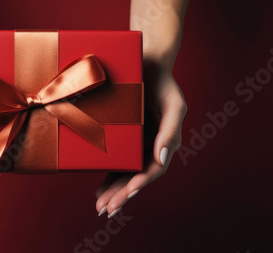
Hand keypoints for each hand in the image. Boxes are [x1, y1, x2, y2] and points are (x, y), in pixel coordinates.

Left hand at [95, 61, 186, 217]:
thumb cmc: (163, 83)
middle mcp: (151, 146)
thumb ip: (171, 130)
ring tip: (100, 205)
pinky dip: (107, 174)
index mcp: (165, 142)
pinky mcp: (124, 138)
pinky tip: (99, 188)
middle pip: (136, 176)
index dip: (140, 182)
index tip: (128, 193)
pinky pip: (115, 160)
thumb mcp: (174, 103)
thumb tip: (163, 157)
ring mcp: (137, 144)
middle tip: (106, 210)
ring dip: (113, 191)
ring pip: (124, 173)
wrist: (146, 62)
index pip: (153, 169)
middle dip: (122, 194)